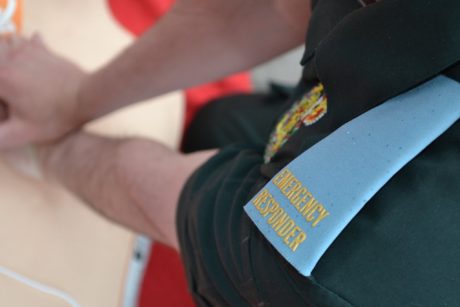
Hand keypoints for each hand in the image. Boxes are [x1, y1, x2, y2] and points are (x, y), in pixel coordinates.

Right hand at [0, 34, 87, 148]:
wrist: (87, 97)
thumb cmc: (56, 117)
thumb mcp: (23, 133)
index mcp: (0, 78)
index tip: (5, 104)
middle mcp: (9, 59)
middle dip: (2, 83)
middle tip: (10, 95)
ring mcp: (27, 51)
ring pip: (5, 46)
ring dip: (5, 58)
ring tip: (15, 79)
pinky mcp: (43, 49)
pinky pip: (26, 41)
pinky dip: (22, 49)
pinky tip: (26, 60)